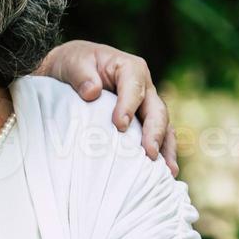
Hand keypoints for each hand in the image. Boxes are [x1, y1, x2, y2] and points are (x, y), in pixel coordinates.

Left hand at [37, 39, 177, 173]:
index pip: (134, 88)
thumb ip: (82, 75)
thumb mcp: (73, 63)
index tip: (119, 125)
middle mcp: (145, 87)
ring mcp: (146, 106)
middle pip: (156, 110)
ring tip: (167, 171)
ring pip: (163, 127)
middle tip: (149, 153)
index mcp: (130, 68)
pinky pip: (157, 137)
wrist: (71, 71)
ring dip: (166, 149)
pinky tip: (163, 174)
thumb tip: (92, 92)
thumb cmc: (73, 64)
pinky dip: (162, 154)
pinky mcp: (142, 122)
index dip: (128, 106)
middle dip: (154, 132)